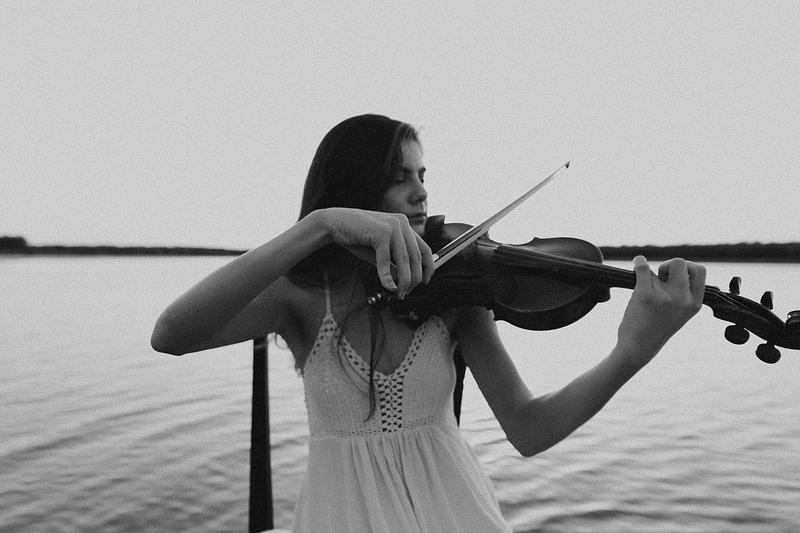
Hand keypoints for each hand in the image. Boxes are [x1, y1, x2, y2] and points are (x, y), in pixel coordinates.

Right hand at [320, 208, 434, 296]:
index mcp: (404, 225)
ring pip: (404, 260)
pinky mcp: (381, 232)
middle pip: (416, 257)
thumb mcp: (379, 252)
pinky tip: (387, 286)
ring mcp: (392, 226)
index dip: (428, 268)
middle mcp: (402, 224)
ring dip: (403, 281)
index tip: (425, 282)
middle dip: (413, 279)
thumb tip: (402, 281)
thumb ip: (392, 263)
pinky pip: (386, 259)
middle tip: (406, 293)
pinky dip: (386, 275)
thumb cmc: (356, 237)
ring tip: (398, 293)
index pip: (424, 249)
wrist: (335, 223)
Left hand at [616, 255, 705, 367]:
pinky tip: (637, 263)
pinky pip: (643, 268)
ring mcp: (665, 297)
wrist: (638, 348)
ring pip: (657, 269)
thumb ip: (683, 293)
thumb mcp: (680, 313)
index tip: (675, 275)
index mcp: (695, 304)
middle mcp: (683, 299)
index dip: (687, 266)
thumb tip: (673, 267)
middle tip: (659, 278)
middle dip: (668, 265)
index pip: (700, 271)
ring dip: (650, 276)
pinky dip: (639, 262)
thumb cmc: (656, 329)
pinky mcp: (646, 295)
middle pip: (680, 263)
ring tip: (645, 294)